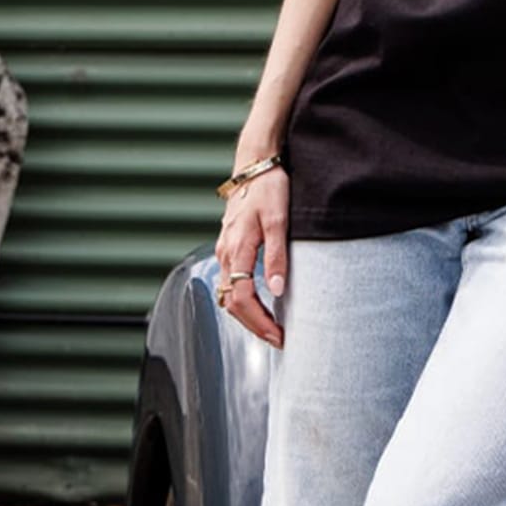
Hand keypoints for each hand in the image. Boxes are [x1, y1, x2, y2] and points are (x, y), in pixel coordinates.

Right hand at [214, 160, 288, 347]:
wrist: (255, 165)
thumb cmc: (270, 188)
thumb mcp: (280, 219)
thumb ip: (277, 255)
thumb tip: (277, 290)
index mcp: (237, 249)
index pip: (242, 299)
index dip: (259, 322)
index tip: (279, 336)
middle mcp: (226, 254)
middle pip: (232, 303)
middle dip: (254, 326)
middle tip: (278, 340)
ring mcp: (225, 250)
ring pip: (229, 294)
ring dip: (247, 315)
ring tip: (270, 328)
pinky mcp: (229, 246)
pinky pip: (231, 281)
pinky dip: (243, 300)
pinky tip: (259, 304)